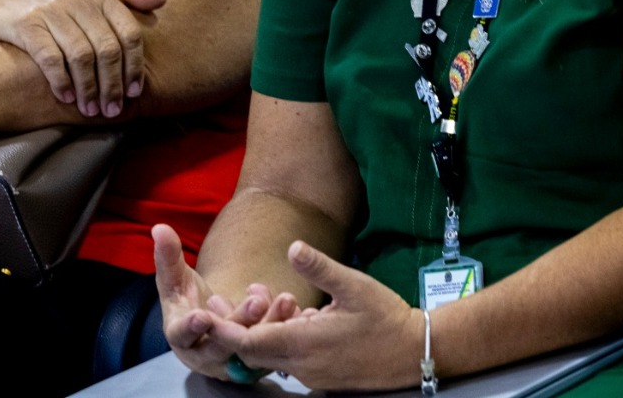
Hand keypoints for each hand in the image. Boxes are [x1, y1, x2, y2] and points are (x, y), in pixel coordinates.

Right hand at [0, 0, 164, 117]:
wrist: (3, 1)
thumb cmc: (58, 1)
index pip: (129, 33)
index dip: (135, 65)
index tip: (135, 91)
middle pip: (108, 49)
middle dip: (113, 85)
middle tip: (113, 110)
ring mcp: (52, 10)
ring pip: (81, 57)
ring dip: (89, 89)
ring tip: (92, 110)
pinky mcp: (27, 24)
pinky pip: (51, 59)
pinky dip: (61, 82)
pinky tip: (67, 98)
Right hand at [152, 225, 305, 380]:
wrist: (206, 324)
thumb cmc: (186, 300)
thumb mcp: (174, 279)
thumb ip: (168, 256)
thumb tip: (159, 227)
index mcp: (181, 336)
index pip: (182, 335)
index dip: (191, 327)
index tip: (202, 316)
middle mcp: (205, 355)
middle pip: (222, 344)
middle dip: (240, 322)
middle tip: (257, 301)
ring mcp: (231, 362)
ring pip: (251, 349)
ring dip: (269, 326)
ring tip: (285, 301)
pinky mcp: (254, 361)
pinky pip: (272, 350)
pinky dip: (285, 332)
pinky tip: (300, 313)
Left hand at [207, 240, 423, 391]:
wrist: (415, 351)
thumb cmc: (385, 316)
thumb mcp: (354, 284)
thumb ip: (320, 266)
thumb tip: (293, 246)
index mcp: (304, 343)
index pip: (250, 344)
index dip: (226, 331)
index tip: (207, 314)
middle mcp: (302, 365)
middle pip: (253, 354)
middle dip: (235, 330)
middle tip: (218, 304)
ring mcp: (312, 374)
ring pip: (271, 357)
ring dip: (259, 333)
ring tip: (255, 298)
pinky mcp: (321, 377)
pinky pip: (290, 361)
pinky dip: (280, 340)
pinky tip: (290, 314)